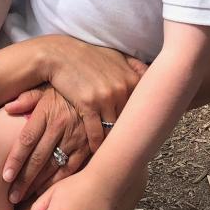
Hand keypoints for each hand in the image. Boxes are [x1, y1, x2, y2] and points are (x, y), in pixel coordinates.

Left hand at [2, 86, 89, 203]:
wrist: (99, 85)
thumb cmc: (65, 90)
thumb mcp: (46, 88)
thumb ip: (27, 99)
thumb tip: (8, 108)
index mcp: (46, 111)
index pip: (27, 140)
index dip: (16, 159)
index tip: (6, 177)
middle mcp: (60, 126)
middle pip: (39, 157)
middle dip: (24, 179)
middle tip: (12, 196)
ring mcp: (76, 137)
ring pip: (54, 166)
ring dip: (39, 184)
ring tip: (25, 199)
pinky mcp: (89, 145)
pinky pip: (72, 167)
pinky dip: (59, 181)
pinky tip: (47, 190)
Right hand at [37, 36, 145, 151]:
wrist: (60, 55)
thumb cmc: (88, 56)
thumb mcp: (116, 57)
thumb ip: (134, 67)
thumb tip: (149, 72)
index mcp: (132, 79)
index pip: (141, 109)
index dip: (138, 124)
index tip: (139, 136)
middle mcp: (122, 88)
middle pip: (129, 122)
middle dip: (126, 136)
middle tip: (127, 150)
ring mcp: (106, 97)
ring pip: (114, 130)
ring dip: (111, 143)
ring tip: (112, 154)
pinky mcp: (89, 105)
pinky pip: (96, 133)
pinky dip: (96, 144)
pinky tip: (95, 152)